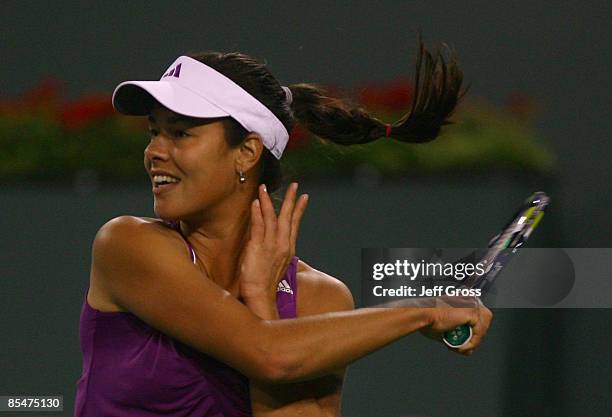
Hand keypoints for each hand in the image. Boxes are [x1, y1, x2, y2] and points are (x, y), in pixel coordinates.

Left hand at [238, 183, 308, 301]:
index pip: (295, 224)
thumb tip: (275, 243)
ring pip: (272, 219)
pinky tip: (256, 202)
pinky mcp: (257, 248)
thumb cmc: (265, 282)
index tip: (304, 197)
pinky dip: (258, 213)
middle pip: (287, 218)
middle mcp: (282, 245)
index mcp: (288, 248)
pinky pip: (258, 227)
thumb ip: (276, 250)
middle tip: (294, 185)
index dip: (299, 210)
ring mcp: (270, 246)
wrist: (260, 295)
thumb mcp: (276, 264)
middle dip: (290, 200)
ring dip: (268, 201)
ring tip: (265, 187)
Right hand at [420, 297, 492, 355]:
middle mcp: (469, 298)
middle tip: (461, 346)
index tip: (463, 342)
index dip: (473, 330)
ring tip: (459, 347)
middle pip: (484, 320)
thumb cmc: (427, 320)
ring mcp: (472, 304)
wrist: (421, 315)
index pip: (478, 316)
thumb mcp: (446, 331)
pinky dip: (471, 343)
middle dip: (476, 335)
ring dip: (473, 341)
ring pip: (483, 327)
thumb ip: (458, 338)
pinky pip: (479, 333)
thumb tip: (468, 350)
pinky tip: (459, 347)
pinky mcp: (472, 312)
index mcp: (463, 299)